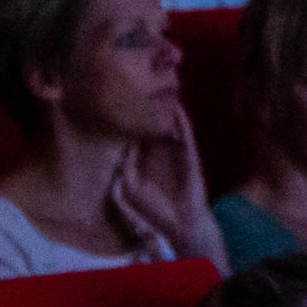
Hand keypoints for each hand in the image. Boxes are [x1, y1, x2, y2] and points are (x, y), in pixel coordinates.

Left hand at [111, 102, 214, 251]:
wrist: (180, 222)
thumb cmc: (153, 208)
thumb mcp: (130, 186)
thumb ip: (125, 166)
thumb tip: (119, 144)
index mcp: (141, 157)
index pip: (133, 130)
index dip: (128, 115)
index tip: (118, 96)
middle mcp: (157, 149)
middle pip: (151, 121)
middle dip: (146, 104)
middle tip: (140, 84)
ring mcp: (174, 150)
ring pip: (169, 123)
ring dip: (166, 107)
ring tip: (160, 88)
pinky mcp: (189, 154)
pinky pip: (185, 133)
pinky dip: (181, 121)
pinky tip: (176, 107)